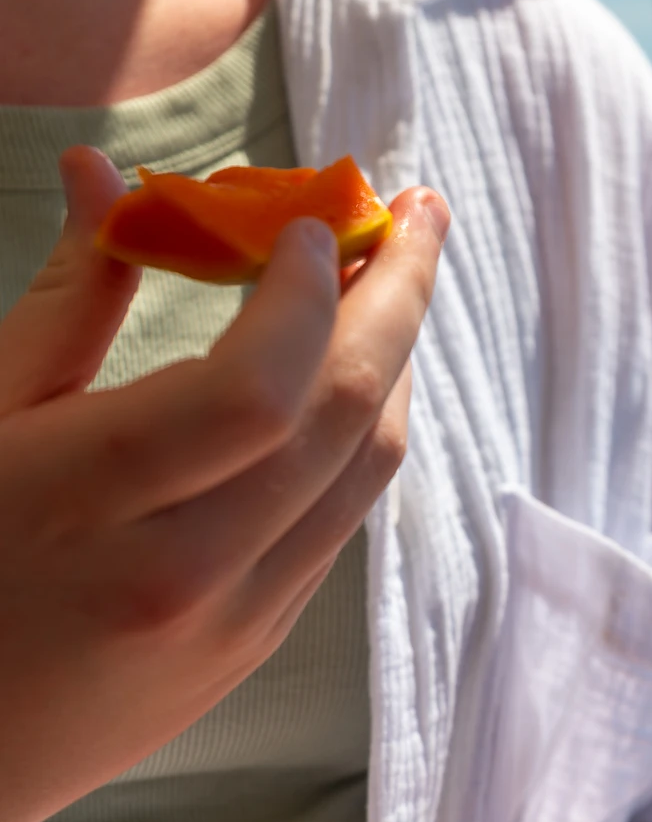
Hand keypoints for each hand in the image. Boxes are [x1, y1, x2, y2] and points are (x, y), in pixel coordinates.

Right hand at [0, 144, 448, 821]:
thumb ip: (61, 303)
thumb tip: (103, 172)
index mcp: (89, 505)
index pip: (257, 390)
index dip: (305, 292)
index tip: (312, 218)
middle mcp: (185, 573)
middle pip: (342, 423)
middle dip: (399, 300)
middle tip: (421, 210)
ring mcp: (233, 623)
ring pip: (362, 476)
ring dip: (396, 367)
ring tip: (396, 281)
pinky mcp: (255, 649)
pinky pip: (337, 523)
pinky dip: (357, 436)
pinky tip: (349, 380)